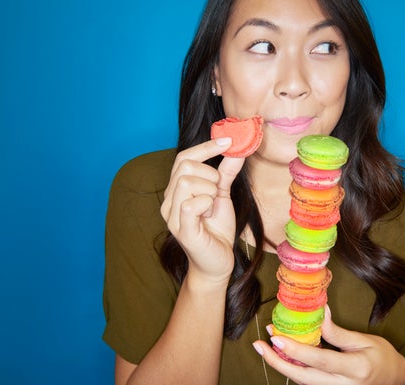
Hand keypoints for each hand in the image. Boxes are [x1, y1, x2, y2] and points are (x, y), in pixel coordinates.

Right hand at [160, 138, 244, 284]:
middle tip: (217, 192)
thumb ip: (226, 173)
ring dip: (208, 190)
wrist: (218, 262)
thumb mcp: (223, 195)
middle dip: (209, 174)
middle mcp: (169, 200)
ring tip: (211, 207)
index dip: (206, 147)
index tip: (228, 141)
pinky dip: (206, 204)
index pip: (183, 157)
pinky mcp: (180, 229)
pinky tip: (208, 215)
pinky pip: (190, 203)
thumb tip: (236, 149)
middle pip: (184, 166)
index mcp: (176, 190)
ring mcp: (171, 215)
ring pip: (186, 182)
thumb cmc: (217, 230)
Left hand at [254, 306, 404, 384]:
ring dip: (282, 365)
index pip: (320, 360)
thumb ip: (338, 332)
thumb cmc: (382, 357)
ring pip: (303, 383)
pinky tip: (281, 356)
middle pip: (304, 377)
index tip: (276, 338)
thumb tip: (320, 312)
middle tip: (259, 346)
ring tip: (265, 347)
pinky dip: (293, 370)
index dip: (296, 350)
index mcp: (355, 368)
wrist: (393, 381)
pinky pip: (308, 384)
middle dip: (278, 362)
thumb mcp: (364, 340)